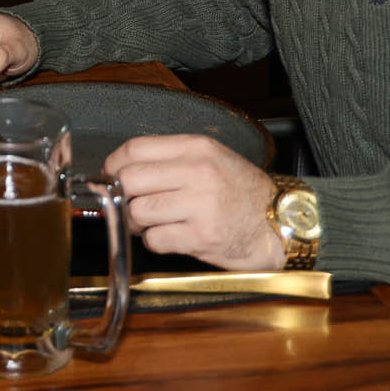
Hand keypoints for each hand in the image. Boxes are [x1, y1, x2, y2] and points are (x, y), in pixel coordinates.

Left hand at [103, 134, 282, 269]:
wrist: (279, 224)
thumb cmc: (241, 193)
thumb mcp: (211, 159)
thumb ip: (170, 159)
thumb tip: (121, 169)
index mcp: (196, 149)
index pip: (135, 148)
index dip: (114, 164)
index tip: (111, 176)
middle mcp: (198, 172)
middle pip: (130, 179)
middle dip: (122, 196)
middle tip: (130, 204)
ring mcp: (200, 205)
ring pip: (138, 211)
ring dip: (137, 223)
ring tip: (152, 223)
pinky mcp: (202, 236)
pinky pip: (155, 239)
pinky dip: (155, 242)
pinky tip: (170, 236)